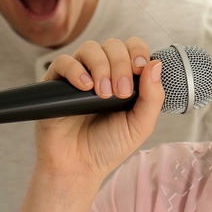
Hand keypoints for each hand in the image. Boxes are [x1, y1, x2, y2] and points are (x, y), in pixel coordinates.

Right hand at [36, 37, 165, 183]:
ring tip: (102, 94)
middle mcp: (102, 72)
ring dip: (101, 66)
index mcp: (124, 78)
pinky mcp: (56, 83)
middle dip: (121, 64)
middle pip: (113, 45)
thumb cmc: (108, 146)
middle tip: (121, 93)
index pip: (132, 48)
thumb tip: (156, 64)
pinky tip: (85, 87)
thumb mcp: (140, 125)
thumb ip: (152, 97)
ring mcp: (79, 76)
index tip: (139, 69)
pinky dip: (76, 70)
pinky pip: (64, 62)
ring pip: (90, 48)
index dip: (138, 52)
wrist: (78, 167)